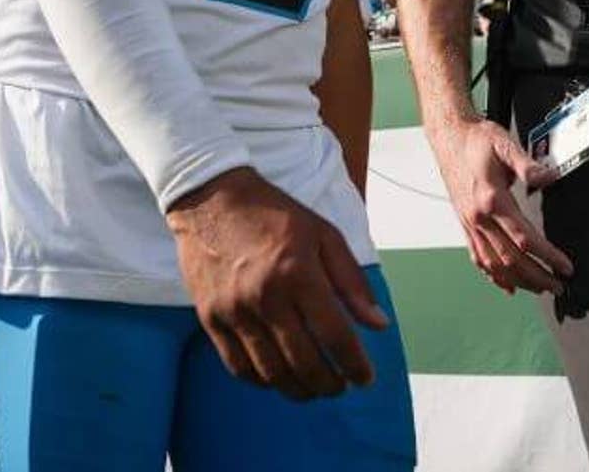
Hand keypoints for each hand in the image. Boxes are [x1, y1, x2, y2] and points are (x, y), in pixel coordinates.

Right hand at [166, 168, 388, 401]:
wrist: (210, 199)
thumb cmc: (274, 214)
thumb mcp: (324, 235)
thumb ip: (353, 282)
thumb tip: (378, 325)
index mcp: (299, 272)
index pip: (334, 335)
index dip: (354, 365)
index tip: (365, 378)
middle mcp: (265, 297)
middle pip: (304, 362)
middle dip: (329, 384)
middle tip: (341, 386)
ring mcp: (234, 311)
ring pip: (271, 372)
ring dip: (298, 389)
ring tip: (314, 388)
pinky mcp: (210, 318)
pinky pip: (238, 366)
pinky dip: (262, 381)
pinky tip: (278, 377)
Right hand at [425, 115, 571, 295]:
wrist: (448, 137)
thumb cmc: (475, 140)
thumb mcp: (504, 145)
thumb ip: (528, 164)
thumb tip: (550, 176)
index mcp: (492, 199)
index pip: (524, 238)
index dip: (547, 256)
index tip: (564, 267)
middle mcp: (479, 217)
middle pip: (510, 259)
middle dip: (536, 277)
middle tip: (557, 286)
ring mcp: (470, 223)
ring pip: (494, 264)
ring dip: (518, 281)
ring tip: (538, 288)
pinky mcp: (465, 223)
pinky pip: (477, 256)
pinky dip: (492, 275)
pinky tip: (505, 284)